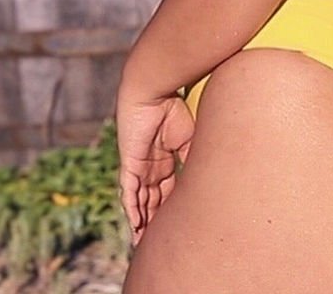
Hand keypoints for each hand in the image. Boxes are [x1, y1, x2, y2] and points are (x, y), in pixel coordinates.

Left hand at [114, 87, 194, 246]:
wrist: (153, 90)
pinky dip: (133, 209)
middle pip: (153, 198)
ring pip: (140, 200)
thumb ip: (192, 158)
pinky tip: (136, 226)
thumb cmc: (173, 107)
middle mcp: (150, 164)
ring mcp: (138, 165)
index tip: (175, 224)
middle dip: (155, 219)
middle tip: (158, 240)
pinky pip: (129, 192)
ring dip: (143, 220)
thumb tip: (203, 178)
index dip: (170, 207)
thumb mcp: (189, 138)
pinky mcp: (129, 164)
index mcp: (165, 157)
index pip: (168, 189)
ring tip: (145, 242)